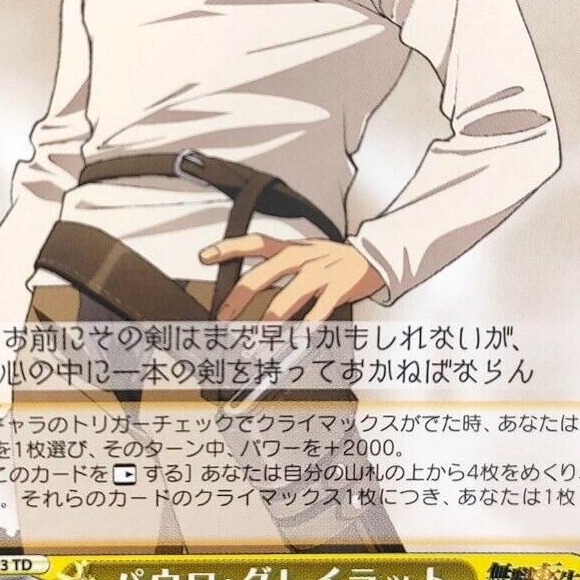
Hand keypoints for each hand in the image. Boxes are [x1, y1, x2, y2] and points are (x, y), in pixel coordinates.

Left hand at [199, 234, 385, 321]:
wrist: (376, 254)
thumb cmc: (331, 260)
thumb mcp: (303, 253)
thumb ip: (275, 266)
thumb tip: (242, 290)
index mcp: (290, 248)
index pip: (254, 242)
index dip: (228, 248)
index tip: (203, 257)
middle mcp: (302, 256)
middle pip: (265, 273)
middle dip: (241, 296)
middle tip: (224, 318)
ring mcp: (322, 271)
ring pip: (292, 293)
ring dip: (272, 316)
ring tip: (257, 337)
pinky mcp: (341, 286)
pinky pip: (322, 308)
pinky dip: (310, 323)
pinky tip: (299, 338)